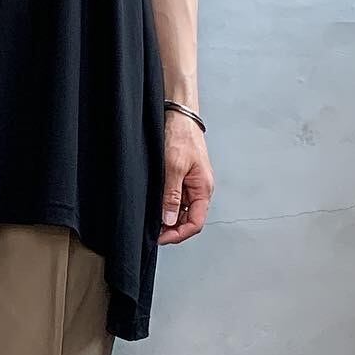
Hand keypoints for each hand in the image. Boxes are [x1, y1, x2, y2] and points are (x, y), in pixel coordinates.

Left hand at [158, 113, 212, 244]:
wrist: (180, 117)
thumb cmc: (181, 137)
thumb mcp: (173, 167)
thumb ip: (171, 196)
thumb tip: (169, 220)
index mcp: (203, 189)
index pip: (195, 223)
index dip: (179, 234)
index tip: (161, 237)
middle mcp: (199, 190)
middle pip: (188, 220)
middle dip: (172, 229)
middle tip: (153, 232)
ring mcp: (191, 186)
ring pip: (181, 212)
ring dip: (168, 220)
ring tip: (151, 222)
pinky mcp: (182, 180)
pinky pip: (176, 200)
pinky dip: (166, 208)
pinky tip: (154, 208)